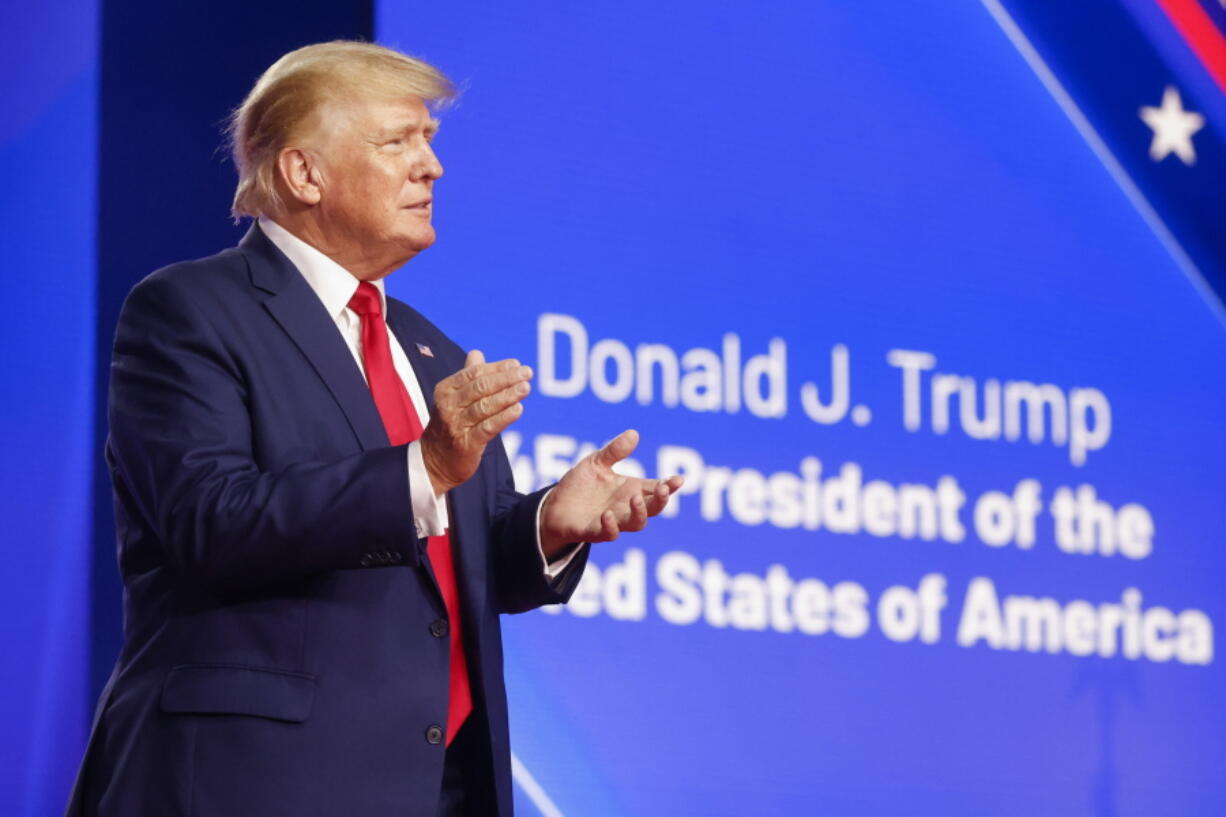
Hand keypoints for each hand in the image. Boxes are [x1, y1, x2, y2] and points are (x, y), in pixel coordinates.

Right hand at [421, 350, 531, 494]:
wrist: (435, 461)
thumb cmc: (451, 425)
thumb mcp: (453, 398)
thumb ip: (467, 376)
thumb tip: (477, 353)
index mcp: (446, 390)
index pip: (474, 373)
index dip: (497, 368)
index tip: (517, 364)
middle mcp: (449, 405)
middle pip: (480, 387)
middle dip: (506, 378)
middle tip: (527, 372)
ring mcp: (456, 425)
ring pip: (485, 406)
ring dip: (508, 395)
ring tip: (526, 387)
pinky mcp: (466, 444)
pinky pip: (488, 428)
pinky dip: (504, 417)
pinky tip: (518, 409)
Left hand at [539, 429, 683, 557]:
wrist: (554, 506)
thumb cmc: (580, 485)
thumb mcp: (596, 462)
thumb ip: (614, 451)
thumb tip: (634, 433)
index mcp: (631, 489)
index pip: (656, 489)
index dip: (669, 486)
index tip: (678, 480)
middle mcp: (626, 507)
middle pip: (653, 508)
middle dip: (660, 500)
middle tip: (662, 489)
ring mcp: (613, 521)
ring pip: (636, 524)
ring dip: (639, 513)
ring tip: (634, 498)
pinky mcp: (594, 532)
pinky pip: (608, 534)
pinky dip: (610, 526)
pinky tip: (607, 514)